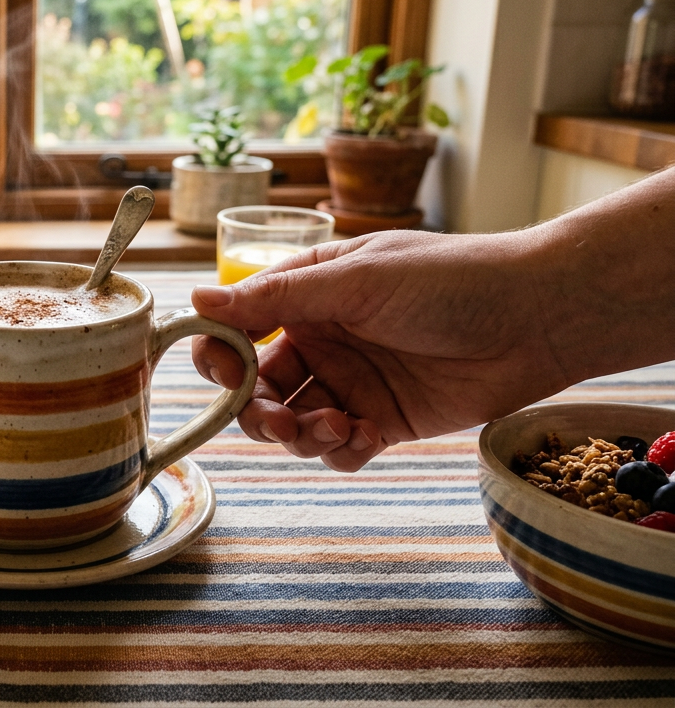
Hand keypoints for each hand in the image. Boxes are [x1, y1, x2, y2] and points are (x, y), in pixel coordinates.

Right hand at [191, 229, 578, 470]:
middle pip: (256, 390)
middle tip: (276, 421)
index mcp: (305, 296)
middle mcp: (320, 341)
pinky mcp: (383, 421)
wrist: (536, 318)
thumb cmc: (449, 280)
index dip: (220, 358)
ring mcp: (351, 383)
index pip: (235, 332)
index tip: (228, 375)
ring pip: (291, 424)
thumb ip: (275, 297)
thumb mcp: (355, 280)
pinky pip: (337, 449)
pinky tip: (360, 437)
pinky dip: (336, 451)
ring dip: (296, 434)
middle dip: (255, 411)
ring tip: (330, 427)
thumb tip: (196, 300)